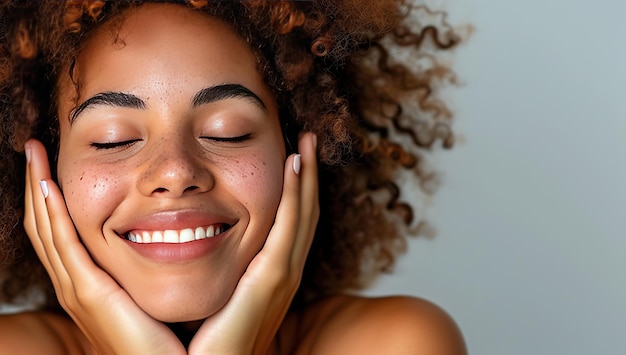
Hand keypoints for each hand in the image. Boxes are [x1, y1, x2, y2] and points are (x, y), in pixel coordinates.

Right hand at [23, 139, 185, 354]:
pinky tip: (48, 187)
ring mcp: (78, 290)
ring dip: (38, 190)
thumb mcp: (153, 290)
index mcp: (90, 283)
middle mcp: (76, 285)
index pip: (61, 231)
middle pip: (45, 226)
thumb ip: (150, 265)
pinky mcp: (90, 294)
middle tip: (32, 149)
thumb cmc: (172, 336)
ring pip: (47, 230)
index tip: (51, 162)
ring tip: (33, 155)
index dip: (52, 198)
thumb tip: (171, 232)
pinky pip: (64, 246)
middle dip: (37, 186)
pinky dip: (52, 215)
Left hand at [188, 132, 319, 354]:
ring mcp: (282, 276)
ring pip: (303, 214)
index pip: (289, 225)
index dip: (296, 191)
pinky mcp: (272, 279)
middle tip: (307, 140)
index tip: (291, 158)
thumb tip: (185, 241)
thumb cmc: (197, 345)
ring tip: (307, 143)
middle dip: (309, 176)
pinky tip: (295, 165)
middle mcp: (284, 274)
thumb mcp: (209, 298)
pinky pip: (289, 226)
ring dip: (307, 176)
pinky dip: (297, 194)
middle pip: (304, 214)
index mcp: (269, 277)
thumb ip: (209, 270)